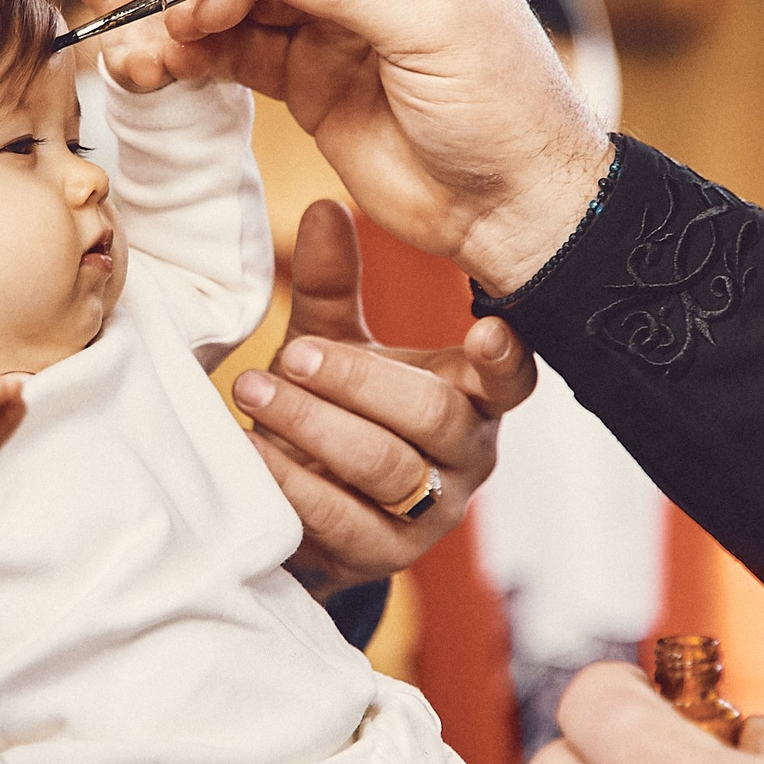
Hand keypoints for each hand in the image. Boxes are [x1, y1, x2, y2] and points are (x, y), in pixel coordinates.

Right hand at [173, 0, 613, 293]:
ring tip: (180, 32)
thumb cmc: (502, 107)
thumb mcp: (434, 29)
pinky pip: (250, 58)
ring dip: (212, 12)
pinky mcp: (312, 89)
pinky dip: (211, 55)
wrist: (511, 208)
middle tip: (196, 2)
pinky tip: (182, 59)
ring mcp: (338, 36)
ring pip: (256, 5)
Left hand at [231, 201, 534, 596]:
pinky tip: (252, 450)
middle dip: (358, 382)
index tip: (487, 328)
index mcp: (470, 396)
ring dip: (316, 427)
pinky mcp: (386, 557)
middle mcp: (466, 456)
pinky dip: (294, 482)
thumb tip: (323, 206)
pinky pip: (344, 521)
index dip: (506, 359)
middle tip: (292, 355)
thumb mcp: (332, 342)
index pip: (511, 380)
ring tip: (253, 390)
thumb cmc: (333, 408)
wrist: (301, 505)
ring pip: (388, 467)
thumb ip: (332, 284)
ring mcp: (432, 513)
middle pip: (434, 417)